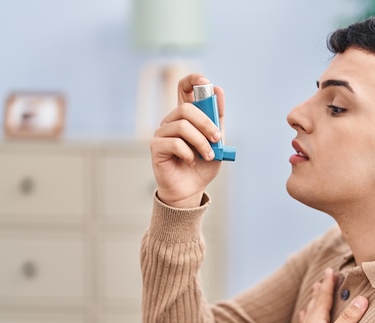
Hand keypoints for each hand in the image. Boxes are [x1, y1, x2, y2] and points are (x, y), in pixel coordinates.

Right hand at [150, 73, 226, 207]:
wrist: (191, 189)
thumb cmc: (202, 165)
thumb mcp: (217, 141)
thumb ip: (217, 119)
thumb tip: (218, 90)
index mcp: (186, 116)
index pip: (183, 88)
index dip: (192, 80)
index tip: (205, 82)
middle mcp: (171, 121)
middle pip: (186, 108)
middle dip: (206, 123)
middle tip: (217, 139)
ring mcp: (162, 132)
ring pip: (182, 126)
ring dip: (200, 142)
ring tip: (208, 155)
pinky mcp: (156, 147)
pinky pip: (174, 143)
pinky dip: (188, 153)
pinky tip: (190, 161)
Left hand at [278, 268, 368, 322]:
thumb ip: (347, 320)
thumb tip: (362, 299)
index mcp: (316, 320)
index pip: (323, 296)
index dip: (328, 283)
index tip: (331, 270)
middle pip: (316, 301)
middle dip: (321, 288)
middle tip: (324, 276)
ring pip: (310, 311)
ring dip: (314, 299)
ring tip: (314, 290)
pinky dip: (307, 315)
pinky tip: (304, 316)